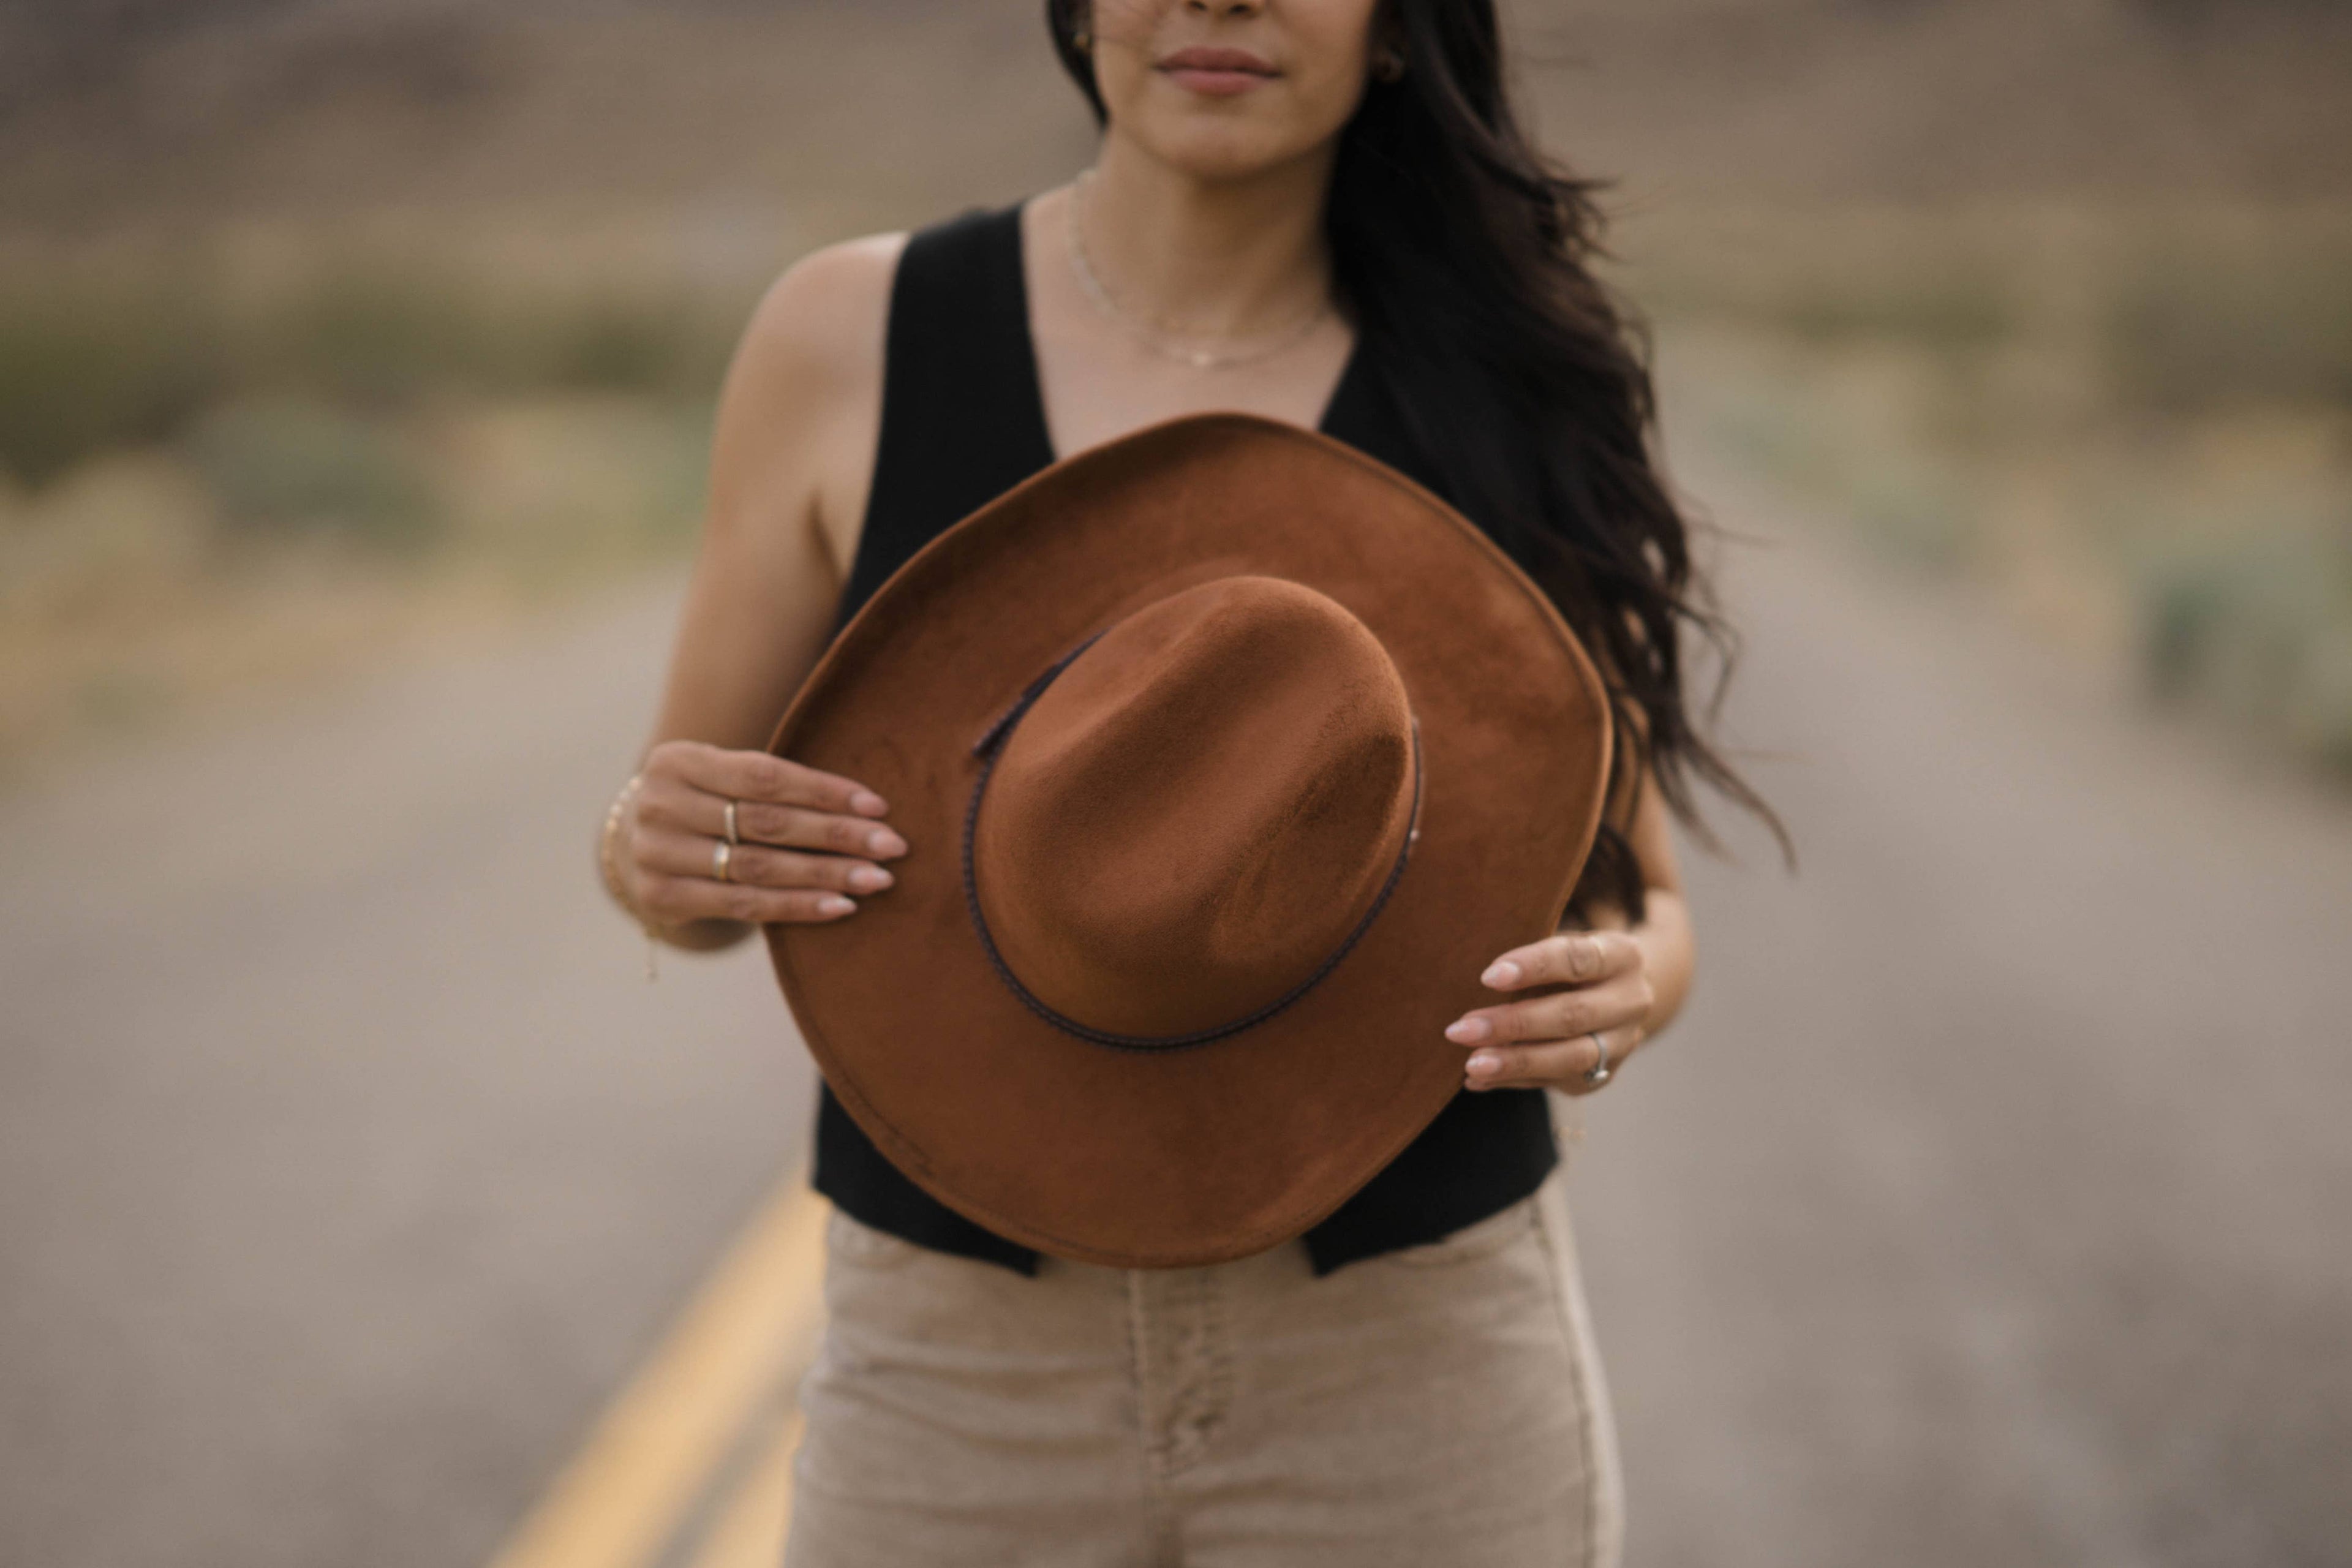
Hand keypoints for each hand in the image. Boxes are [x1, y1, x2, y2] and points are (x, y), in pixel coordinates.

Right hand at [623, 740, 907, 926]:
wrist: (634, 844)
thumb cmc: (705, 802)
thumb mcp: (722, 775)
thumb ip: (772, 784)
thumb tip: (868, 808)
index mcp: (678, 760)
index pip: (764, 777)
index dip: (824, 792)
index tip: (878, 806)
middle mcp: (660, 804)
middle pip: (766, 823)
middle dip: (837, 835)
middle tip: (892, 846)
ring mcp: (657, 854)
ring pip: (759, 867)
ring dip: (826, 875)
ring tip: (876, 878)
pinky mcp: (662, 897)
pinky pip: (744, 905)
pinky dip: (797, 906)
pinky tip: (840, 906)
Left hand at [1443, 930, 1652, 1095]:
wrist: (1618, 997)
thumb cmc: (1571, 962)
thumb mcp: (1562, 944)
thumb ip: (1532, 958)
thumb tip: (1481, 979)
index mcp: (1622, 956)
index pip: (1578, 960)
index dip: (1534, 967)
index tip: (1488, 976)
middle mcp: (1630, 1002)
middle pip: (1572, 1016)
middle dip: (1513, 1024)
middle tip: (1461, 1029)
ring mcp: (1621, 1044)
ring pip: (1569, 1058)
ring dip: (1515, 1062)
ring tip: (1471, 1064)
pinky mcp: (1603, 1076)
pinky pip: (1555, 1082)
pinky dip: (1513, 1081)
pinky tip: (1477, 1080)